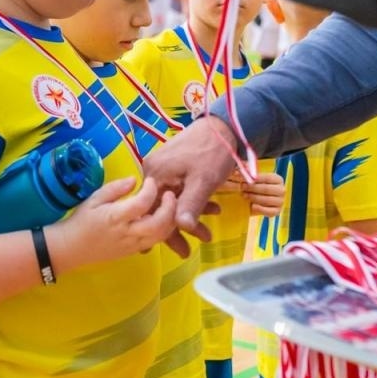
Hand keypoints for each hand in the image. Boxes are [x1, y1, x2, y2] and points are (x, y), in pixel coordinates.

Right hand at [49, 177, 179, 274]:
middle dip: (169, 208)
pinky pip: (155, 242)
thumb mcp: (94, 199)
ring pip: (160, 236)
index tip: (150, 180)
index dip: (150, 190)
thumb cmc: (81, 221)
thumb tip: (134, 179)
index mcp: (115, 217)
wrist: (71, 248)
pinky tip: (162, 218)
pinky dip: (164, 230)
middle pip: (157, 224)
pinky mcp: (134, 252)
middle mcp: (126, 233)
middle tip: (170, 194)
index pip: (140, 204)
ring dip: (170, 220)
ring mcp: (132, 245)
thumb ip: (115, 188)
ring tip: (170, 205)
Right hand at [142, 115, 239, 244]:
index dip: (167, 235)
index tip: (180, 251)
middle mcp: (152, 170)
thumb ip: (191, 205)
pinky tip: (204, 211)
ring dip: (186, 217)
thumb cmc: (213, 152)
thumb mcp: (203, 181)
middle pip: (160, 207)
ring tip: (203, 234)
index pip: (155, 212)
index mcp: (155, 174)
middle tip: (187, 251)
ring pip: (169, 200)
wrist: (224, 125)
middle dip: (176, 230)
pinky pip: (175, 189)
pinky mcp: (171, 164)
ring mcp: (161, 166)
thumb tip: (181, 228)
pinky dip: (188, 202)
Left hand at [241, 170, 284, 216]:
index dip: (255, 179)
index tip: (244, 179)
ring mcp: (280, 201)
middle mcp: (281, 190)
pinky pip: (269, 211)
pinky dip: (260, 209)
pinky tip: (252, 206)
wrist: (257, 200)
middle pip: (266, 189)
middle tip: (242, 187)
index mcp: (278, 180)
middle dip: (252, 188)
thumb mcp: (254, 179)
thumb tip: (240, 170)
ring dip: (254, 197)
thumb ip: (249, 174)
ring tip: (244, 195)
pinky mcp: (277, 211)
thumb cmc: (256, 187)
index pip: (267, 178)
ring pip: (266, 200)